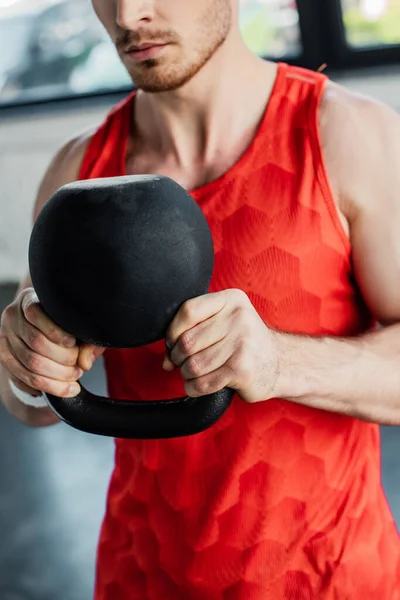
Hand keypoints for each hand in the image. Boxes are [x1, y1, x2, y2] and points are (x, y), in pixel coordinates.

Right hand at [0, 288, 104, 398]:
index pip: (36, 314)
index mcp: (29, 300)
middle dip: (62, 359)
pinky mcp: (4, 357)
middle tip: (79, 367)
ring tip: (75, 378)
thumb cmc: (66, 325)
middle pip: (36, 342)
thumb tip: (85, 362)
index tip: (73, 342)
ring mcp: (5, 338)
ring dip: (56, 376)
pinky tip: (64, 388)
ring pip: (30, 363)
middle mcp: (12, 317)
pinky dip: (47, 386)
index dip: (56, 331)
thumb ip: (87, 340)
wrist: (42, 330)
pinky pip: (24, 378)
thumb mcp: (80, 326)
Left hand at [162, 289, 279, 402]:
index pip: (188, 311)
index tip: (173, 343)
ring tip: (194, 374)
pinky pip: (204, 383)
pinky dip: (194, 388)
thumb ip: (194, 330)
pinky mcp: (242, 369)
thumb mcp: (225, 322)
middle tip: (183, 363)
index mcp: (231, 300)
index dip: (173, 331)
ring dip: (187, 374)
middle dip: (178, 357)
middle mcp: (239, 318)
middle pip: (187, 340)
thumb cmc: (244, 343)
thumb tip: (165, 358)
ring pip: (193, 365)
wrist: (280, 363)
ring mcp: (242, 343)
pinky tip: (199, 385)